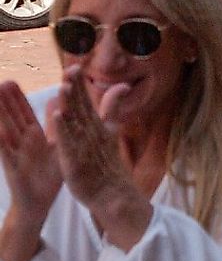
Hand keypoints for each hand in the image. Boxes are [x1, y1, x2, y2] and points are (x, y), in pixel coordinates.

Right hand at [0, 79, 61, 234]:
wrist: (41, 203)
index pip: (24, 113)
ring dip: (0, 118)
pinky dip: (1, 143)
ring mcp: (16, 155)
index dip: (17, 99)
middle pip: (12, 119)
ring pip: (6, 132)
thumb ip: (56, 125)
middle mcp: (22, 143)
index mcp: (34, 137)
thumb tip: (56, 104)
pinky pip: (6, 155)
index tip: (10, 82)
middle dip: (5, 102)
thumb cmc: (48, 175)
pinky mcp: (14, 169)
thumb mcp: (56, 146)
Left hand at [50, 77, 148, 249]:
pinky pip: (69, 143)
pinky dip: (64, 129)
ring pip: (76, 122)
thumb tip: (123, 86)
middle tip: (71, 69)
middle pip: (83, 107)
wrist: (113, 193)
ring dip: (70, 104)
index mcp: (98, 126)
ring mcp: (85, 147)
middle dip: (76, 88)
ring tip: (64, 87)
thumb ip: (113, 108)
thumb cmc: (108, 164)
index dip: (81, 85)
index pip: (88, 102)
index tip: (74, 67)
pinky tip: (59, 116)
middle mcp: (92, 133)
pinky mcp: (77, 160)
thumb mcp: (111, 132)